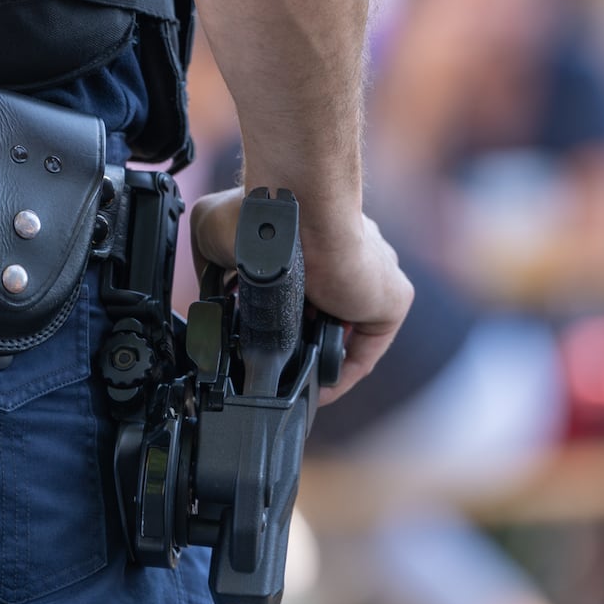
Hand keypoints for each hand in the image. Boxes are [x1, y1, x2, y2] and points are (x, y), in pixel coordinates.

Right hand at [190, 187, 413, 404]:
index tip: (261, 342)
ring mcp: (374, 279)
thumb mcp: (213, 233)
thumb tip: (212, 295)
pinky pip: (368, 349)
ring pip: (347, 333)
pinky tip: (315, 390)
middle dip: (302, 342)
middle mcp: (349, 260)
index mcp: (315, 243)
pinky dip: (341, 374)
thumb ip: (214, 266)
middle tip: (274, 366)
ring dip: (319, 359)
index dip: (284, 320)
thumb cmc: (256, 213)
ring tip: (291, 382)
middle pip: (328, 315)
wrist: (296, 212)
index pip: (307, 290)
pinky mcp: (392, 299)